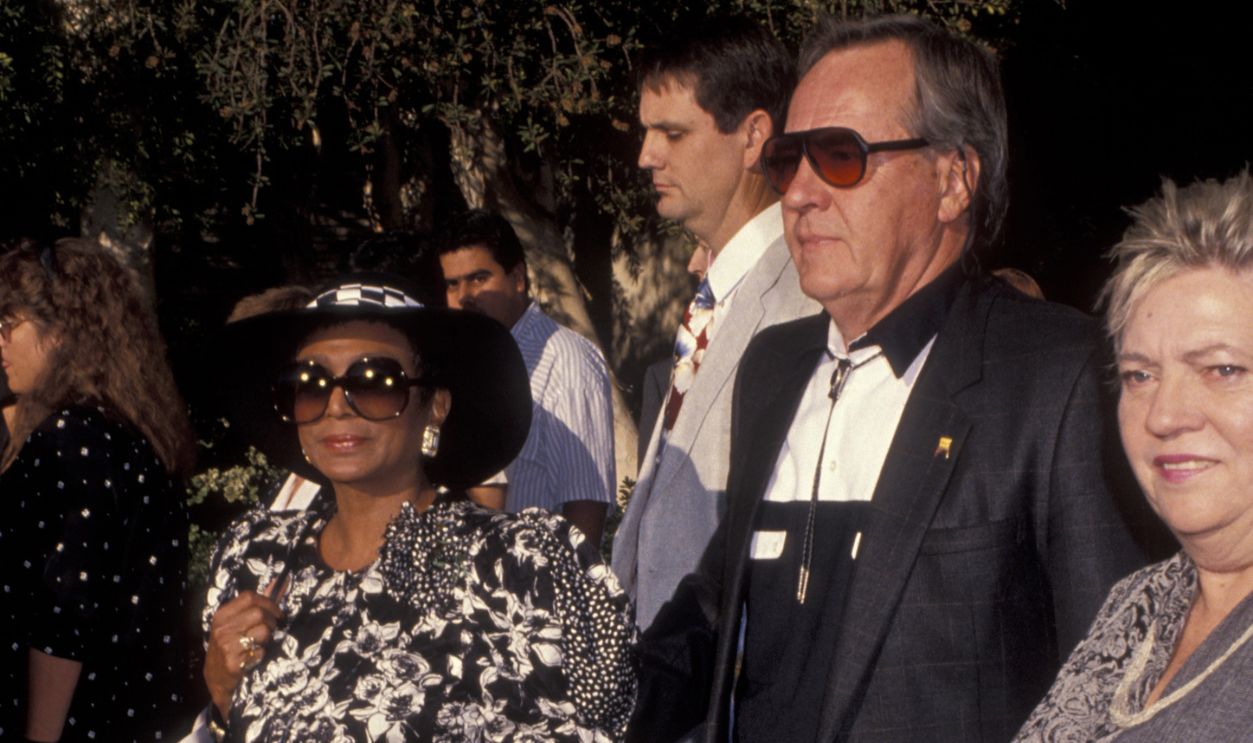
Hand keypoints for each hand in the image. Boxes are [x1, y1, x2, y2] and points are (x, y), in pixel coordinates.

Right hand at [204, 579, 285, 718]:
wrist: (216, 678)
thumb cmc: (230, 645)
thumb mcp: (236, 623)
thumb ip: (258, 603)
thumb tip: (278, 582)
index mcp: (222, 615)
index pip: (249, 596)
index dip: (268, 602)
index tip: (277, 612)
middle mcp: (222, 628)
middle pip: (259, 613)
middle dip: (271, 621)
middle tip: (271, 630)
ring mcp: (226, 645)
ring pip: (262, 631)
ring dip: (268, 638)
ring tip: (260, 643)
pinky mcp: (233, 663)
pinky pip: (260, 651)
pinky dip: (262, 654)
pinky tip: (254, 656)